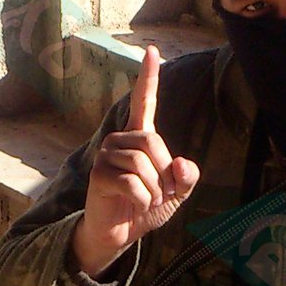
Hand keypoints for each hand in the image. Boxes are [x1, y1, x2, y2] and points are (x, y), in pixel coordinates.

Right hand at [71, 46, 200, 279]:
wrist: (120, 234)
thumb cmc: (146, 208)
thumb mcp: (177, 193)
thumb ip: (187, 177)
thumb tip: (181, 163)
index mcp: (139, 138)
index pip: (143, 103)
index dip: (148, 78)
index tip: (151, 50)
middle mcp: (119, 141)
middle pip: (152, 142)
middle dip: (165, 172)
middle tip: (163, 192)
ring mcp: (106, 156)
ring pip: (142, 163)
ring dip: (154, 189)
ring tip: (148, 199)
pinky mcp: (99, 175)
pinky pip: (132, 183)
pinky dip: (143, 199)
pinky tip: (136, 205)